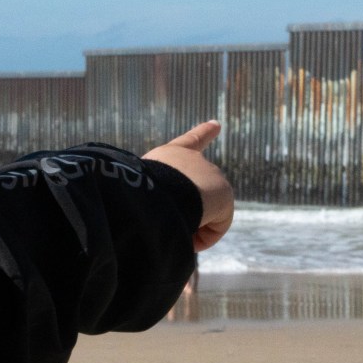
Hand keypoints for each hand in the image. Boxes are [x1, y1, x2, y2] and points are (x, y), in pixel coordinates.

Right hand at [143, 120, 233, 250]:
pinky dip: (201, 238)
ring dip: (187, 225)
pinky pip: (214, 228)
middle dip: (187, 208)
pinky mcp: (225, 196)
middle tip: (168, 220)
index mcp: (171, 155)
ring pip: (201, 214)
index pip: (189, 142)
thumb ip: (150, 199)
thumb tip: (162, 226)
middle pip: (195, 192)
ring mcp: (212, 176)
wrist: (160, 190)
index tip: (217, 124)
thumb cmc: (139, 191)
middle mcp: (194, 161)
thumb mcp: (137, 190)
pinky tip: (188, 238)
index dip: (203, 133)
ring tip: (171, 226)